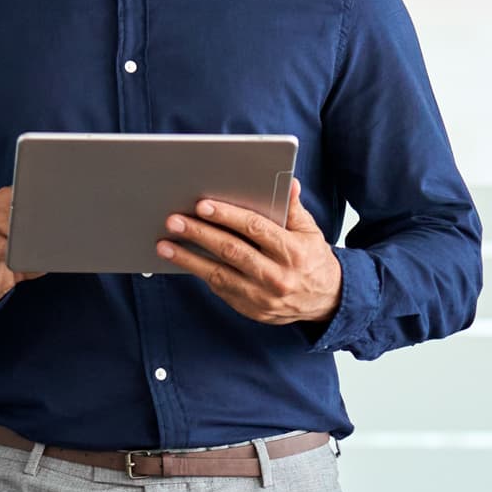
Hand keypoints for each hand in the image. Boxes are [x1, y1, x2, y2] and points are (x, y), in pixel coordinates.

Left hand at [156, 188, 340, 325]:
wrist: (327, 301)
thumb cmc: (312, 258)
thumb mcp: (310, 231)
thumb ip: (293, 208)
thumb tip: (287, 182)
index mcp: (292, 251)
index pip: (255, 228)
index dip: (227, 215)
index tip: (202, 205)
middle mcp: (277, 275)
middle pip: (231, 251)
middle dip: (199, 234)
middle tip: (174, 220)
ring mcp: (262, 296)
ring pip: (219, 274)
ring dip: (188, 258)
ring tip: (165, 244)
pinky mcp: (251, 308)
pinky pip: (220, 288)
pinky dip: (200, 273)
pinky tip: (182, 259)